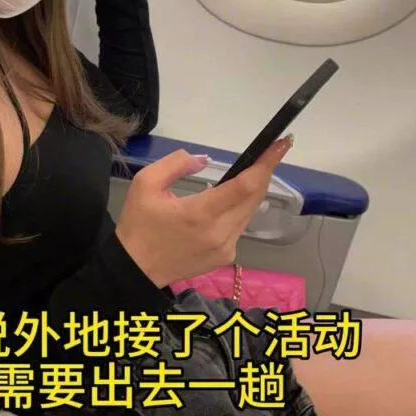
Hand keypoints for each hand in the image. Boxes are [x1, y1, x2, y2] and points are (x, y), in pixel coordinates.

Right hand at [115, 138, 292, 286]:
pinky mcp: (226, 257)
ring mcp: (226, 248)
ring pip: (249, 212)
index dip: (266, 163)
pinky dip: (239, 210)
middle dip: (264, 172)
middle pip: (255, 197)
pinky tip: (227, 203)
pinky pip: (240, 226)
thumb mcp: (145, 184)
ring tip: (249, 173)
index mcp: (200, 213)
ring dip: (252, 191)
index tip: (280, 145)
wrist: (135, 270)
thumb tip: (205, 160)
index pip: (245, 186)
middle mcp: (220, 233)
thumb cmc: (138, 225)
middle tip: (270, 152)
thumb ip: (176, 164)